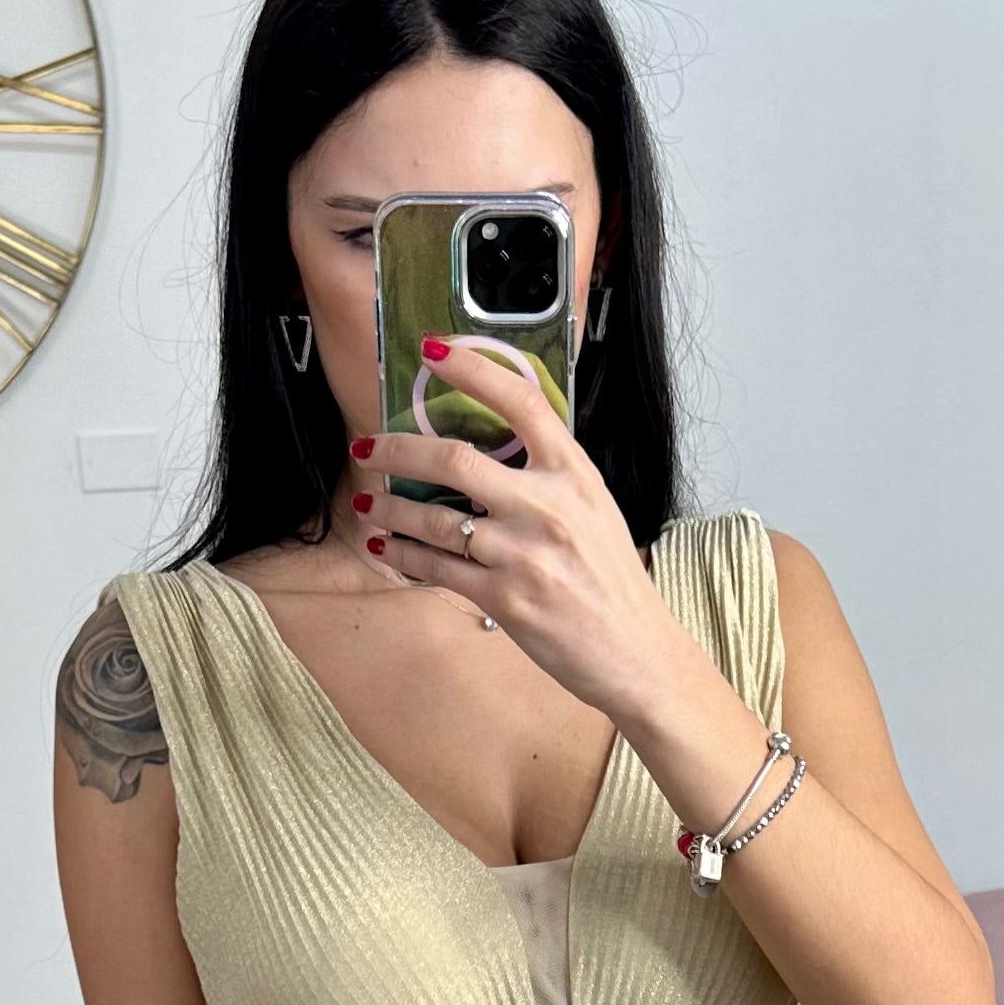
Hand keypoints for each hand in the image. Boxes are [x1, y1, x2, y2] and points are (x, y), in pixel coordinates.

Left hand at [355, 343, 694, 734]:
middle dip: (397, 449)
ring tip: (367, 504)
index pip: (521, 402)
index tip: (434, 351)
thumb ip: (550, 478)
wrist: (636, 653)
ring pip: (435, 517)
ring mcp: (523, 554)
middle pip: (455, 458)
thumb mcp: (595, 510)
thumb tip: (496, 451)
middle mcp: (547, 506)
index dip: (473, 369)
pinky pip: (438, 568)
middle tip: (367, 446)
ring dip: (391, 508)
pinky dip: (405, 555)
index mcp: (574, 474)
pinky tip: (387, 546)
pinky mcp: (505, 599)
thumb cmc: (613, 582)